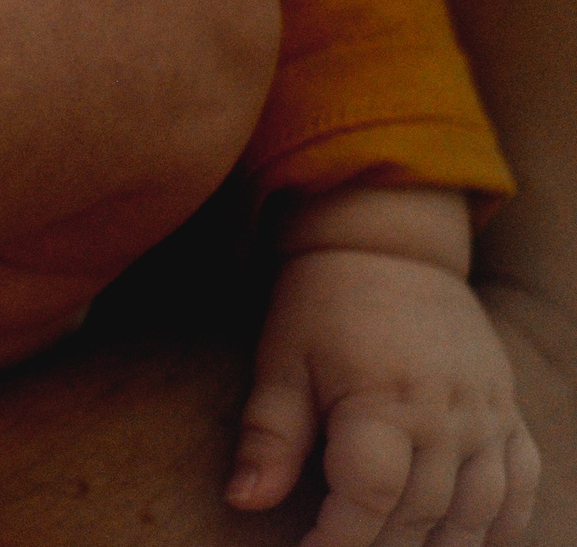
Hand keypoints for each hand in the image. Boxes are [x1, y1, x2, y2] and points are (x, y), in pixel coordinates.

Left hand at [232, 190, 537, 546]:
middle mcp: (445, 414)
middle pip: (422, 512)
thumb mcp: (280, 360)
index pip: (369, 495)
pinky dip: (504, 521)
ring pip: (478, 509)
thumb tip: (242, 500)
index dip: (339, 539)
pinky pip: (523, 480)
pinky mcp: (507, 410)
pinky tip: (471, 540)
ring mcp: (485, 414)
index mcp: (381, 399)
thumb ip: (268, 435)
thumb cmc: (322, 304)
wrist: (388, 248)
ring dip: (442, 545)